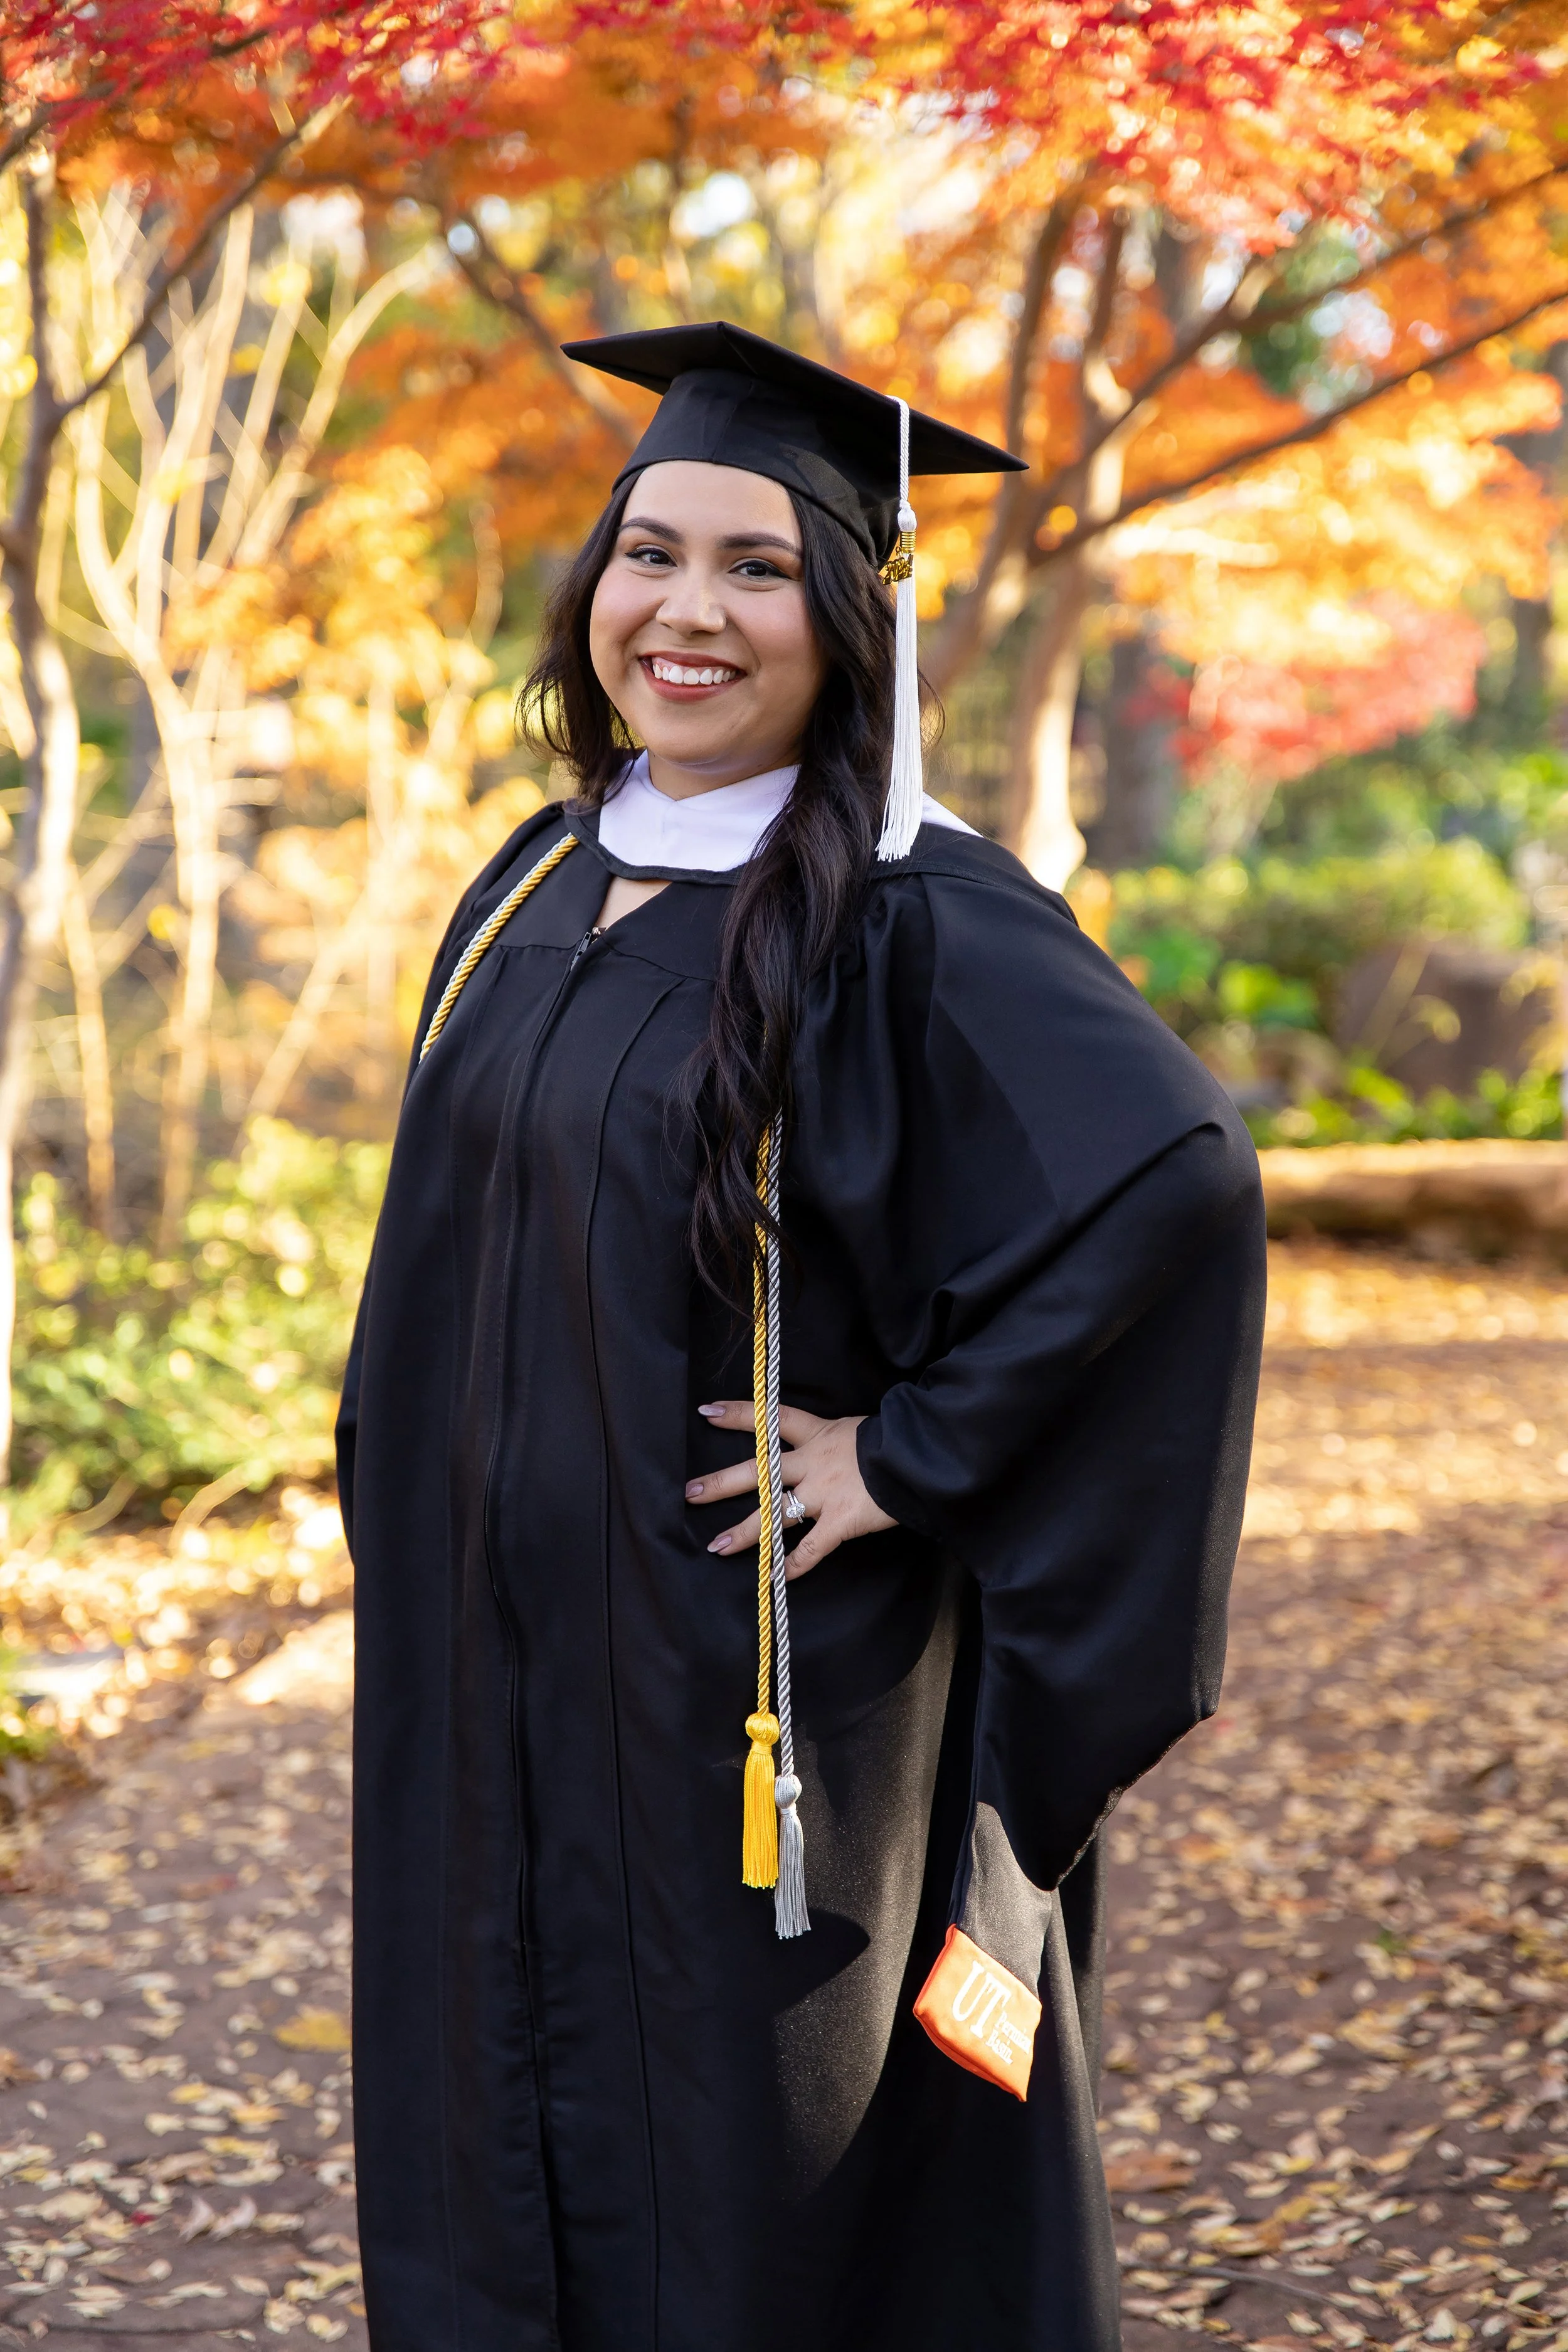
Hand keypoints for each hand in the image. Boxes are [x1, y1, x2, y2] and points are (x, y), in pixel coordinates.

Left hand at [685, 1400, 896, 1579]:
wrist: (920, 1456)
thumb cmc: (896, 1441)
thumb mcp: (858, 1430)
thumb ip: (836, 1441)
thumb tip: (829, 1449)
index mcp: (818, 1435)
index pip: (771, 1420)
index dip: (737, 1415)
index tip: (706, 1412)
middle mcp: (813, 1463)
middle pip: (759, 1470)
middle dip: (722, 1483)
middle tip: (690, 1492)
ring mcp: (824, 1493)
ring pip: (775, 1513)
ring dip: (745, 1532)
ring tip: (716, 1546)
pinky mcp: (841, 1521)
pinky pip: (811, 1548)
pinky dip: (795, 1564)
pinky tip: (776, 1577)